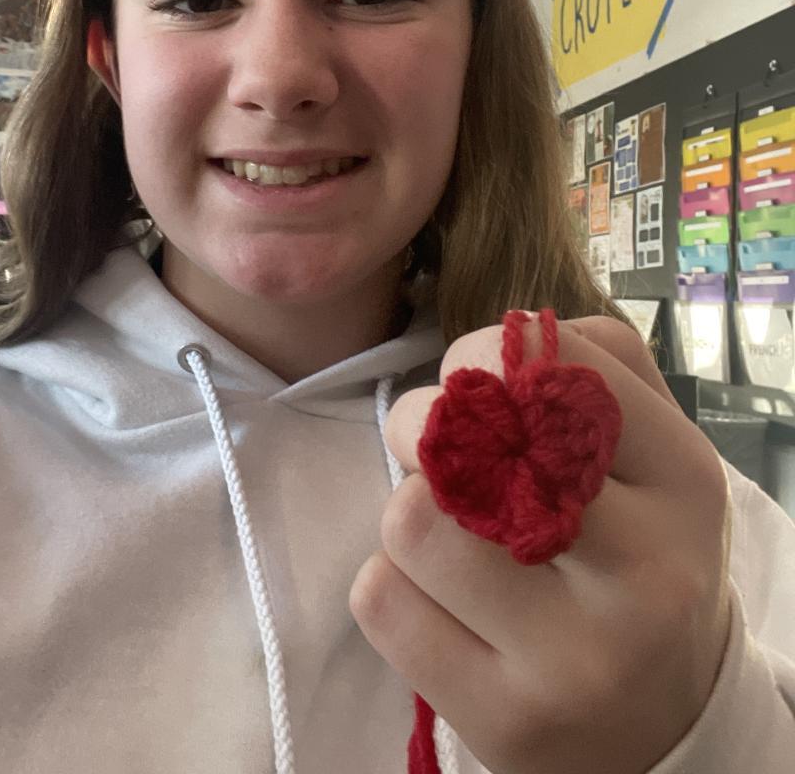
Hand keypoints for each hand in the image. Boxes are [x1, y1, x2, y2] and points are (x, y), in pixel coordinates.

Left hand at [349, 316, 732, 773]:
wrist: (666, 717)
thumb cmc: (637, 548)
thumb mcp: (653, 449)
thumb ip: (592, 365)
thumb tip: (502, 342)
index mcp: (684, 480)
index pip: (551, 367)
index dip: (480, 356)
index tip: (476, 383)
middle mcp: (646, 571)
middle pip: (465, 445)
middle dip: (422, 427)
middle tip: (442, 451)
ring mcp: (578, 660)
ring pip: (409, 521)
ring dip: (409, 513)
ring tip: (451, 535)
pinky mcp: (508, 722)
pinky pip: (379, 600)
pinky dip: (391, 585)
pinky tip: (441, 602)